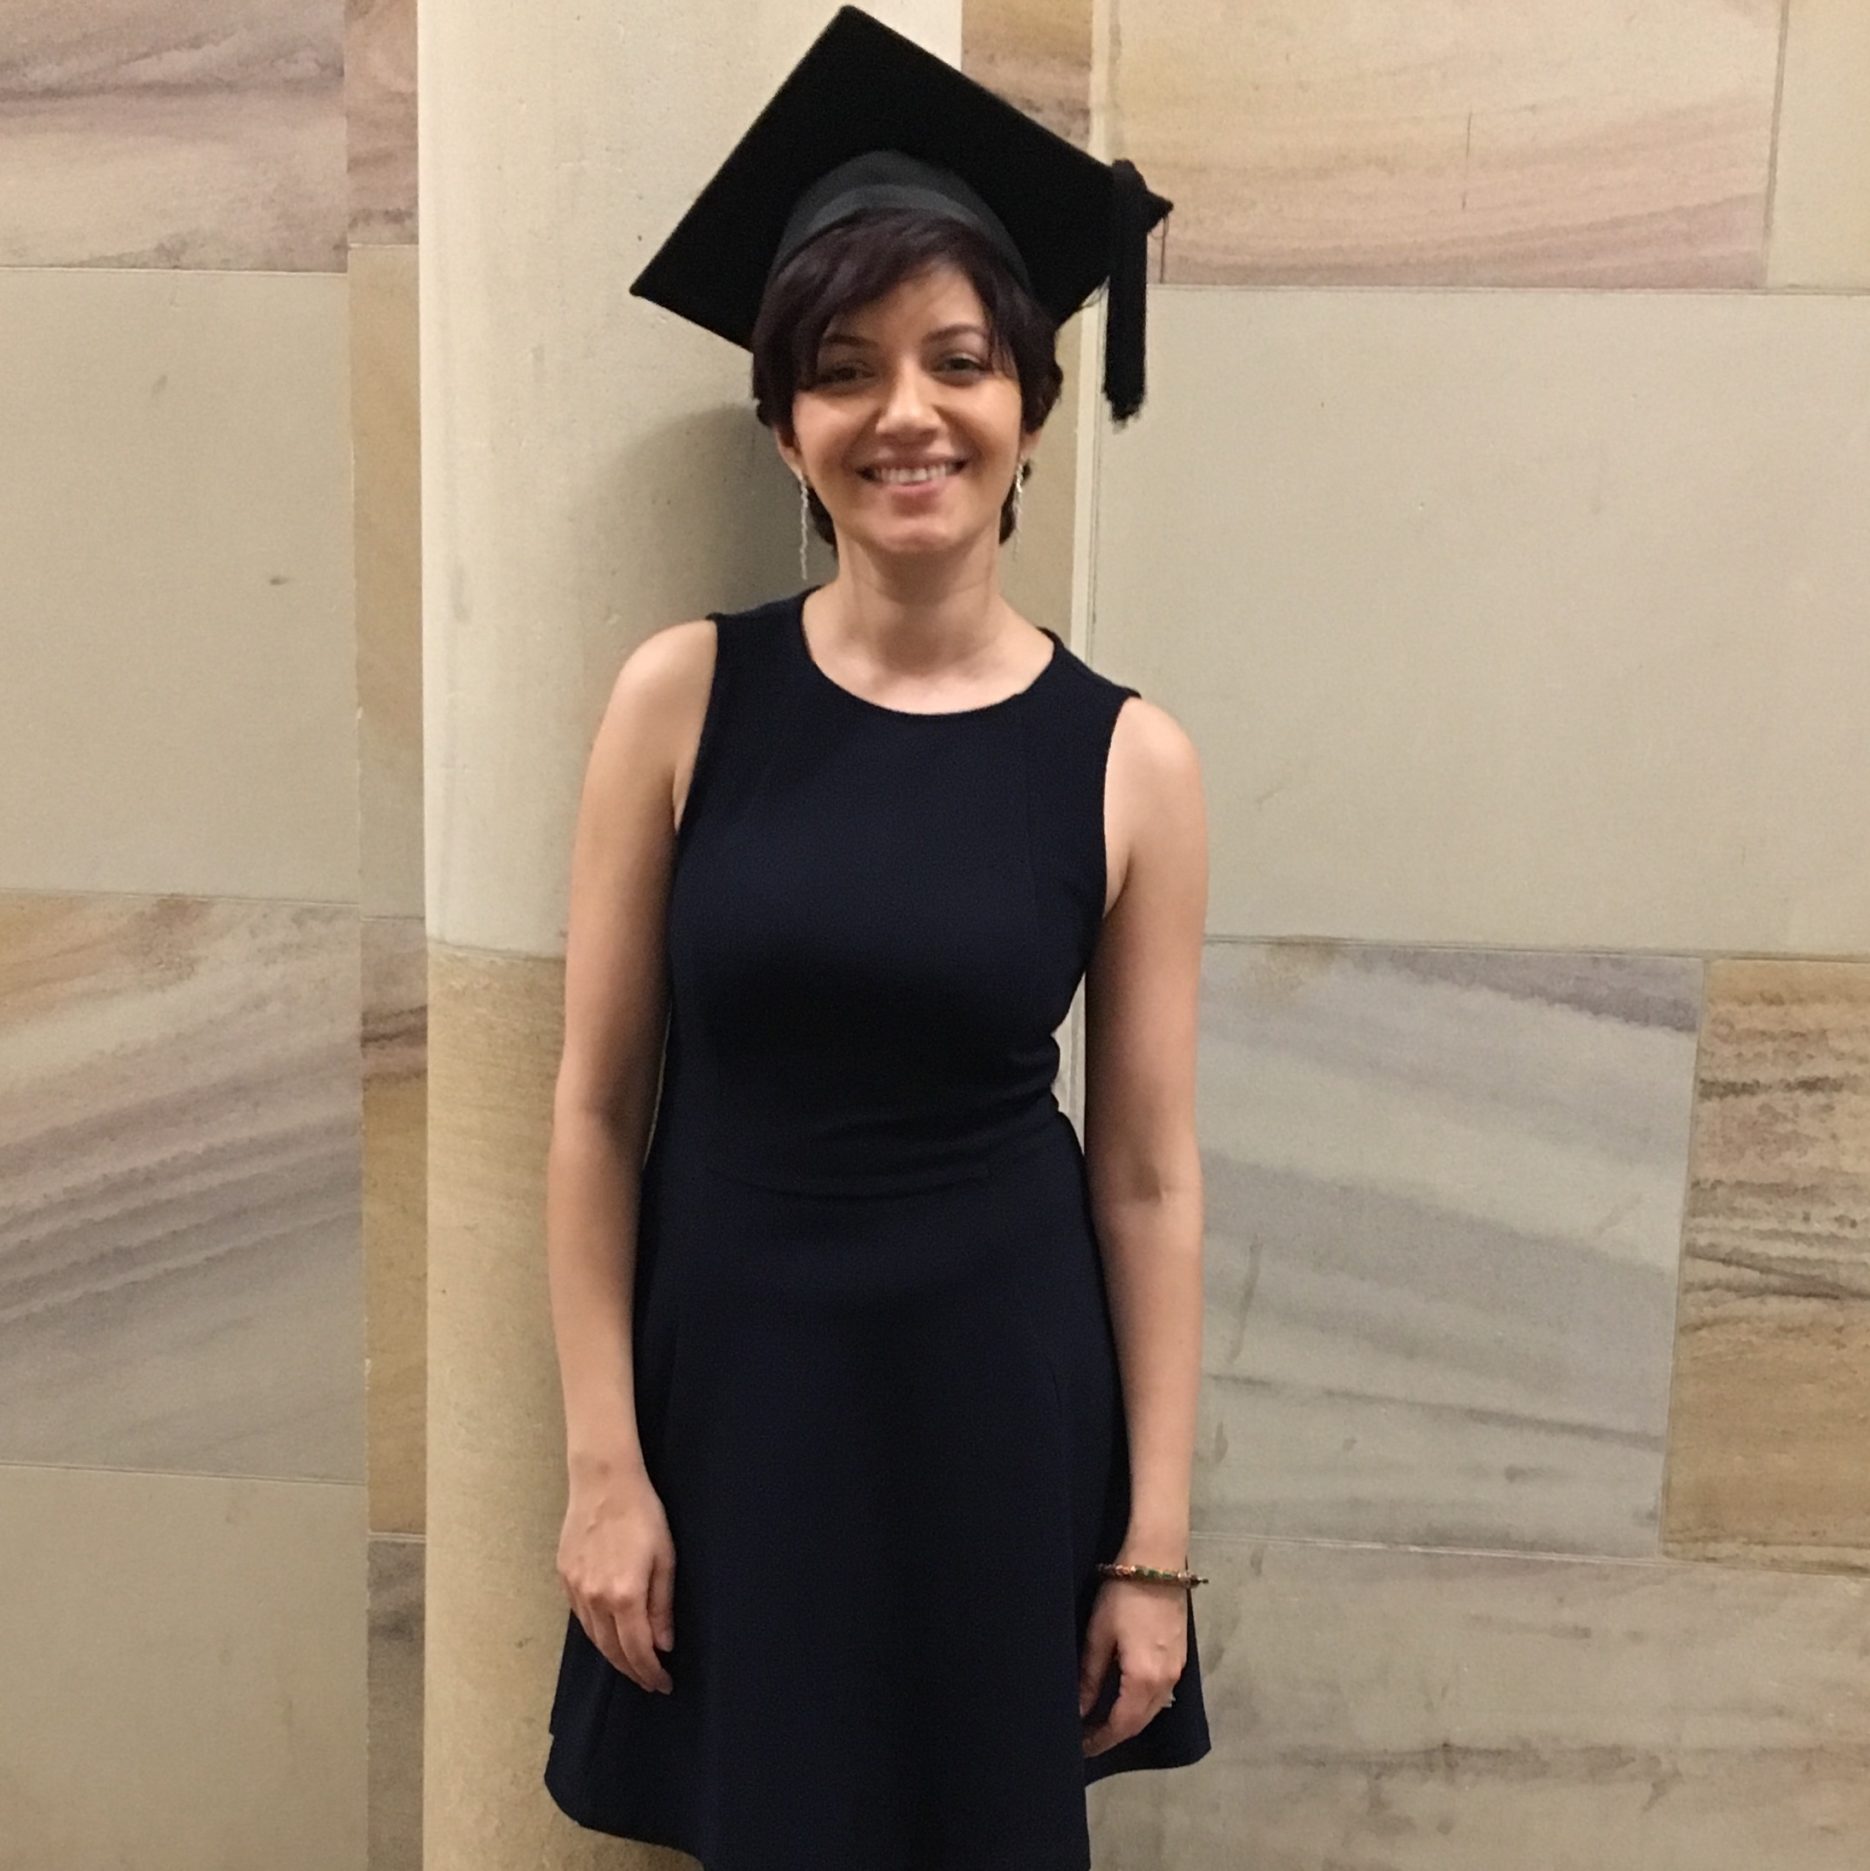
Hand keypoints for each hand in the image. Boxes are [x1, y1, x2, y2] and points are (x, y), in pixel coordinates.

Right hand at [556, 1459, 676, 1694]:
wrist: (604, 1481)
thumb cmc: (642, 1514)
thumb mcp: (665, 1558)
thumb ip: (662, 1605)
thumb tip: (663, 1645)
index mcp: (623, 1595)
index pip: (637, 1651)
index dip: (650, 1672)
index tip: (663, 1684)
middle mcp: (594, 1598)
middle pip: (611, 1651)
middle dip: (631, 1671)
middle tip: (648, 1681)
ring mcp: (575, 1588)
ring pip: (593, 1637)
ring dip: (613, 1655)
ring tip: (631, 1663)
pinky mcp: (564, 1577)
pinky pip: (580, 1617)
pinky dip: (596, 1632)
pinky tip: (609, 1632)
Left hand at [1077, 1574, 1187, 1755]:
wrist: (1158, 1562)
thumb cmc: (1123, 1596)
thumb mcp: (1100, 1635)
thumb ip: (1090, 1676)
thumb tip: (1079, 1710)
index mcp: (1144, 1680)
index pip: (1122, 1725)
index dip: (1101, 1740)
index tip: (1081, 1748)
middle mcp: (1166, 1682)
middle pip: (1140, 1722)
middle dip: (1114, 1734)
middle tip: (1087, 1738)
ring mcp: (1177, 1670)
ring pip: (1152, 1709)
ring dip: (1129, 1721)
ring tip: (1102, 1721)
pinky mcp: (1180, 1657)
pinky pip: (1161, 1694)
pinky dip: (1142, 1704)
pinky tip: (1125, 1699)